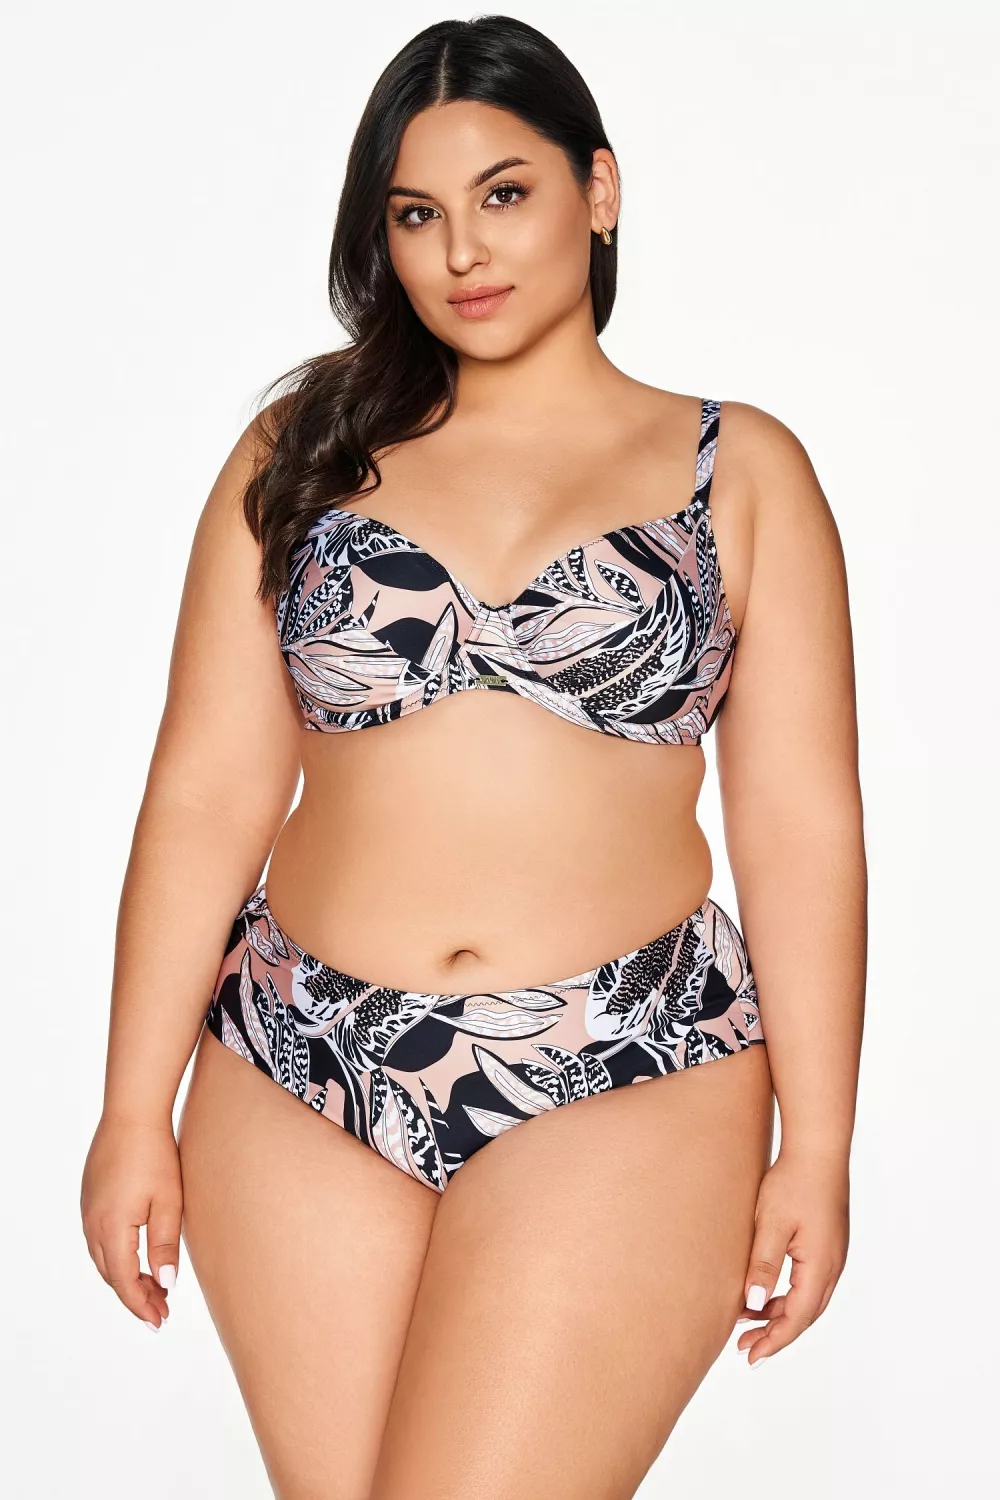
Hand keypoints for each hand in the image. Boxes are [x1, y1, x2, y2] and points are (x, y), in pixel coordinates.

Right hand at [80, 1115, 181, 1329]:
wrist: (132, 1114)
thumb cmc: (155, 1154)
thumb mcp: (169, 1202)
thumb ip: (165, 1245)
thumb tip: (164, 1284)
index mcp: (112, 1228)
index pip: (124, 1281)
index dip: (141, 1305)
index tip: (159, 1321)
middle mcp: (93, 1223)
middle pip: (111, 1274)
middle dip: (134, 1296)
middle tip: (160, 1310)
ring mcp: (88, 1210)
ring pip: (103, 1258)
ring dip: (125, 1276)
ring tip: (152, 1287)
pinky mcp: (90, 1198)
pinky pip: (99, 1239)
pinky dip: (116, 1255)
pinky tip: (135, 1255)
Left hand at [735, 1144, 849, 1367]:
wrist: (818, 1148)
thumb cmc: (794, 1181)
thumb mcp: (771, 1223)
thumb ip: (763, 1266)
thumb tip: (755, 1306)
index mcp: (821, 1266)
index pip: (797, 1318)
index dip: (773, 1340)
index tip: (750, 1357)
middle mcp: (833, 1265)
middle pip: (805, 1314)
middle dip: (775, 1334)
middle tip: (744, 1347)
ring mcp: (833, 1254)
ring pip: (807, 1299)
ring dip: (780, 1314)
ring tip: (747, 1321)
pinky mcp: (827, 1243)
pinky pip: (809, 1281)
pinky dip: (787, 1294)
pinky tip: (765, 1292)